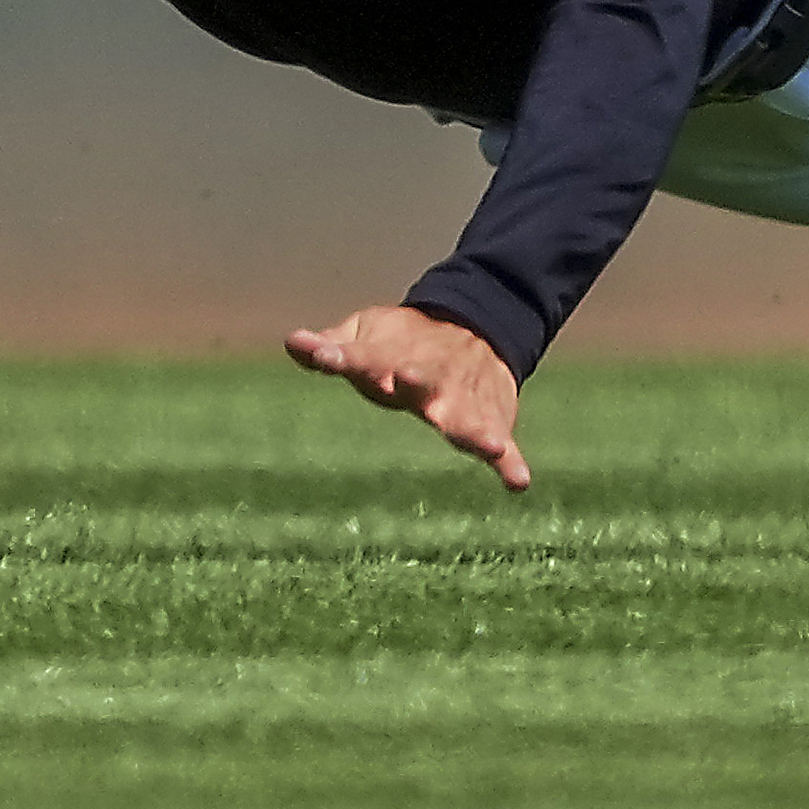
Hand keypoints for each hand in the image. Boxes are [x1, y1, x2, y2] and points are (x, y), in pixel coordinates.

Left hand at [285, 305, 531, 490]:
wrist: (475, 325)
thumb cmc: (405, 341)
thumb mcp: (366, 334)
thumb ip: (332, 347)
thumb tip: (290, 342)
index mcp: (392, 358)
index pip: (363, 357)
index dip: (342, 357)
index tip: (323, 355)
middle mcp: (430, 377)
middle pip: (424, 379)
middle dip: (416, 379)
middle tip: (406, 380)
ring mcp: (462, 398)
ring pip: (468, 415)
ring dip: (473, 429)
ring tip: (486, 444)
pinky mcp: (490, 419)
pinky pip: (504, 442)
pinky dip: (511, 461)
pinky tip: (518, 482)